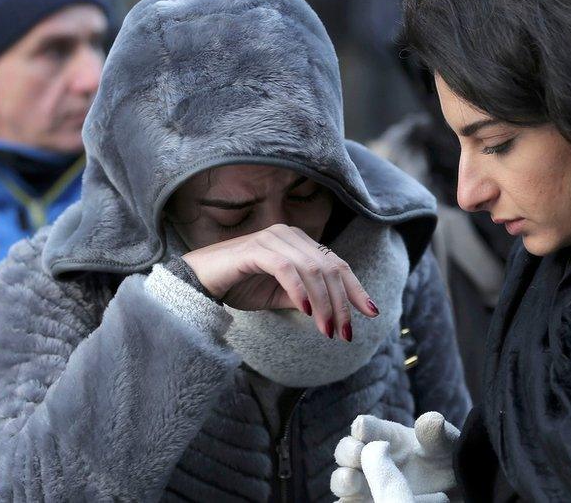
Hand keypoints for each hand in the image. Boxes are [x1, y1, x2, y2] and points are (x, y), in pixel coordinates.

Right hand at [182, 224, 378, 339]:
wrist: (199, 281)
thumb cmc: (240, 286)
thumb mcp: (280, 297)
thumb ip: (307, 299)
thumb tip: (335, 314)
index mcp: (300, 243)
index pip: (337, 265)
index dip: (356, 289)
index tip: (371, 313)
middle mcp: (290, 235)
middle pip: (329, 269)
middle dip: (341, 304)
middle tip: (344, 334)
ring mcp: (273, 239)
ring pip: (312, 270)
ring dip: (323, 304)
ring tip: (326, 331)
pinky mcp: (256, 248)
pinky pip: (287, 269)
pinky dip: (299, 291)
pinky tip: (306, 313)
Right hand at [331, 412, 458, 501]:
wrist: (450, 487)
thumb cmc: (444, 459)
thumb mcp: (445, 445)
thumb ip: (436, 433)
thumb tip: (430, 422)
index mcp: (383, 435)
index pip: (365, 426)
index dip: (362, 427)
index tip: (362, 428)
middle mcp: (368, 457)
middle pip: (346, 450)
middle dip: (348, 451)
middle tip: (358, 454)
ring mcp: (365, 482)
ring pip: (342, 479)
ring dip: (343, 479)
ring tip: (352, 480)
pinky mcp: (365, 502)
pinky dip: (347, 502)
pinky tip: (354, 502)